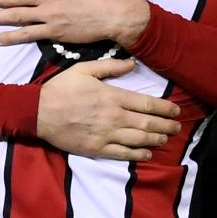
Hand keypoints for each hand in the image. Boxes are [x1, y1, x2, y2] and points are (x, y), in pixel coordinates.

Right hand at [36, 58, 181, 160]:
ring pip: (139, 139)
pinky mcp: (97, 148)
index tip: (176, 110)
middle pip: (147, 123)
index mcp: (112, 97)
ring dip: (156, 139)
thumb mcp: (84, 70)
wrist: (38, 112)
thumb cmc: (60, 89)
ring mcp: (106, 134)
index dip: (164, 108)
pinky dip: (138, 154)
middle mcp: (113, 117)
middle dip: (166, 125)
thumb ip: (110, 67)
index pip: (146, 103)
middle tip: (178, 127)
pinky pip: (122, 153)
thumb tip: (132, 64)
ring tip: (166, 139)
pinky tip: (147, 153)